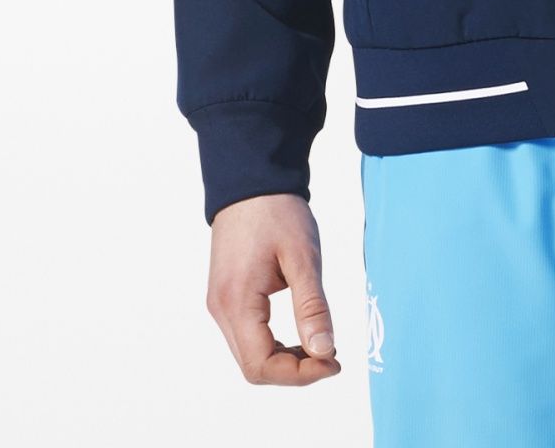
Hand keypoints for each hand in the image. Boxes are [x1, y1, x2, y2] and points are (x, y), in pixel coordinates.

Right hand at [205, 192, 341, 385]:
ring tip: (321, 344)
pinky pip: (247, 336)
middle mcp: (221, 309)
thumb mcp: (303, 257)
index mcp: (236, 302)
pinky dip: (274, 344)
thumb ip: (312, 307)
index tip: (334, 362)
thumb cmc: (277, 211)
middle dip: (295, 371)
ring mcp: (220, 303)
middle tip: (332, 357)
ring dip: (285, 359)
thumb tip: (324, 352)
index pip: (261, 365)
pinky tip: (301, 332)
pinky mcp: (226, 295)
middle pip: (253, 366)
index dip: (299, 375)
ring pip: (250, 354)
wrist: (251, 179)